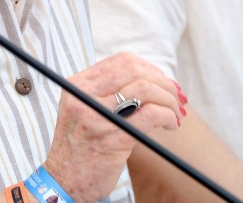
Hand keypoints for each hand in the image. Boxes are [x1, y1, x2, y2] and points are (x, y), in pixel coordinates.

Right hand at [42, 52, 185, 200]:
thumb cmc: (81, 145)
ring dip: (169, 100)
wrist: (65, 181)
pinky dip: (168, 116)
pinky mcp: (112, 138)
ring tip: (176, 113)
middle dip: (163, 82)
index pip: (121, 61)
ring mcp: (97, 116)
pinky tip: (171, 124)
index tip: (163, 82)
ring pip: (145, 90)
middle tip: (177, 97)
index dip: (150, 69)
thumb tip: (152, 79)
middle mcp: (84, 96)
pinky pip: (150, 115)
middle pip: (135, 71)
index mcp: (78, 85)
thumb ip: (106, 91)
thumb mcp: (84, 108)